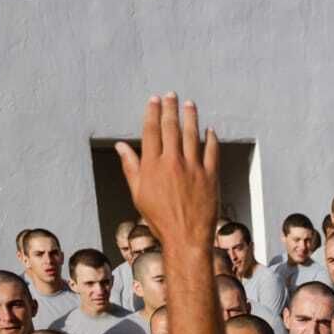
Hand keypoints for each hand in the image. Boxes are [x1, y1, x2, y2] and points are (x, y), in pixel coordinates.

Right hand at [115, 93, 219, 251]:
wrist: (186, 238)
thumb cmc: (159, 219)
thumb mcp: (138, 194)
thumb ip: (131, 167)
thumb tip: (121, 146)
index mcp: (152, 166)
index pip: (151, 131)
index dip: (152, 113)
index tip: (154, 100)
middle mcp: (172, 162)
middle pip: (171, 128)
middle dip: (170, 108)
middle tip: (171, 95)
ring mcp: (193, 168)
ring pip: (192, 134)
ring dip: (191, 117)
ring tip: (189, 104)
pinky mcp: (210, 176)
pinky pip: (212, 151)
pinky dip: (211, 139)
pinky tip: (209, 130)